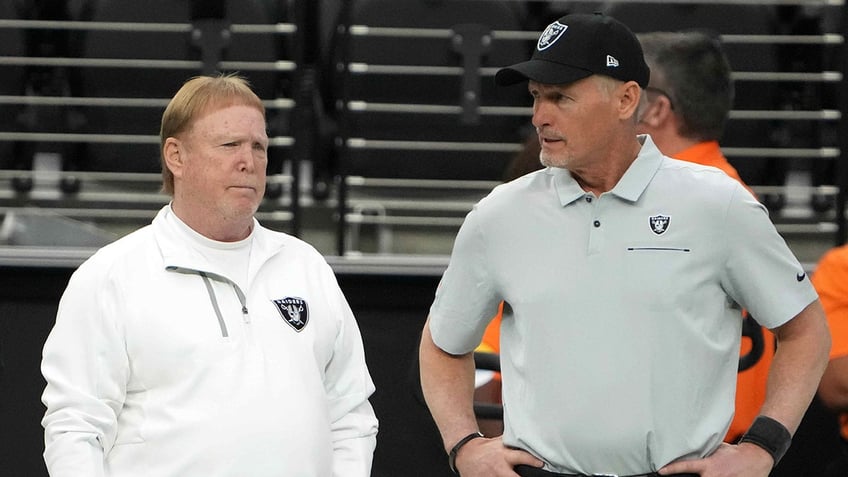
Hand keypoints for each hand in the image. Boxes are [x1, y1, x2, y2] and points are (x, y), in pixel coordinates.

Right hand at [454, 435, 544, 476]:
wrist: (465, 454)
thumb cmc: (484, 449)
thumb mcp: (498, 442)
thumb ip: (512, 443)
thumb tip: (528, 435)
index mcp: (504, 455)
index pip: (522, 456)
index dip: (534, 461)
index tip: (542, 463)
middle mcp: (499, 468)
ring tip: (513, 476)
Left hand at [658, 442, 773, 476]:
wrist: (755, 458)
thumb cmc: (735, 453)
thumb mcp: (717, 449)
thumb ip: (704, 453)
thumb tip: (692, 451)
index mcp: (708, 465)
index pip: (685, 466)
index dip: (671, 469)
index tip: (661, 471)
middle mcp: (713, 476)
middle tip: (687, 474)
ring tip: (713, 474)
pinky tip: (720, 476)